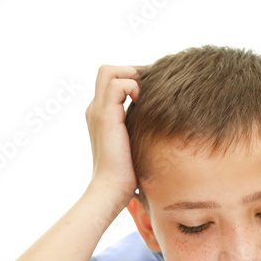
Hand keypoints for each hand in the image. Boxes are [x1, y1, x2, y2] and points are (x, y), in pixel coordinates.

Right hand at [85, 65, 140, 205]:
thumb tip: (165, 120)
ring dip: (132, 77)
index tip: (152, 92)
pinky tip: (144, 104)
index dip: (132, 79)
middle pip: (107, 71)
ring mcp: (98, 111)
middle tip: (152, 88)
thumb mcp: (135, 143)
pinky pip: (118, 84)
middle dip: (132, 72)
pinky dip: (134, 87)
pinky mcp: (105, 116)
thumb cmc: (128, 173)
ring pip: (109, 71)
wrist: (112, 189)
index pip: (112, 81)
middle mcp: (96, 109)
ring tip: (147, 96)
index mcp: (101, 114)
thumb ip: (141, 127)